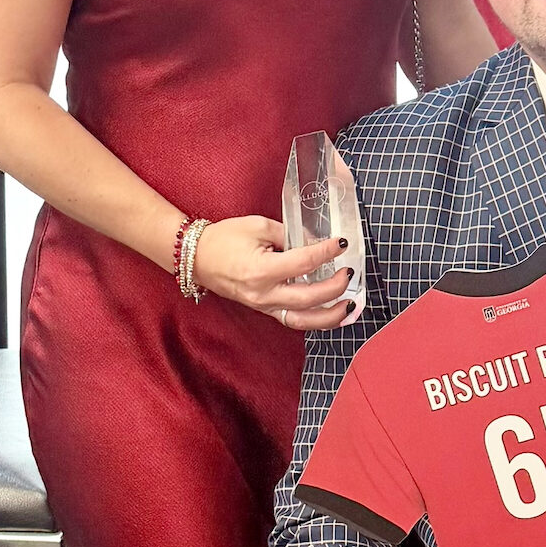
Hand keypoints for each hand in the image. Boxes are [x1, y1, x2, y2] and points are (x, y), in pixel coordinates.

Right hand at [189, 216, 354, 328]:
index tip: (342, 243)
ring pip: (302, 320)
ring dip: (330, 316)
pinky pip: (292, 319)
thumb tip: (316, 243)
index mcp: (261, 270)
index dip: (327, 252)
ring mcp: (262, 305)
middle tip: (349, 272)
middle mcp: (263, 294)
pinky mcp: (263, 309)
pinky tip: (331, 312)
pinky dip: (314, 319)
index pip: (304, 263)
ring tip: (350, 306)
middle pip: (309, 298)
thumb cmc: (224, 238)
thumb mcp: (259, 226)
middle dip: (335, 287)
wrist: (195, 257)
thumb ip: (290, 235)